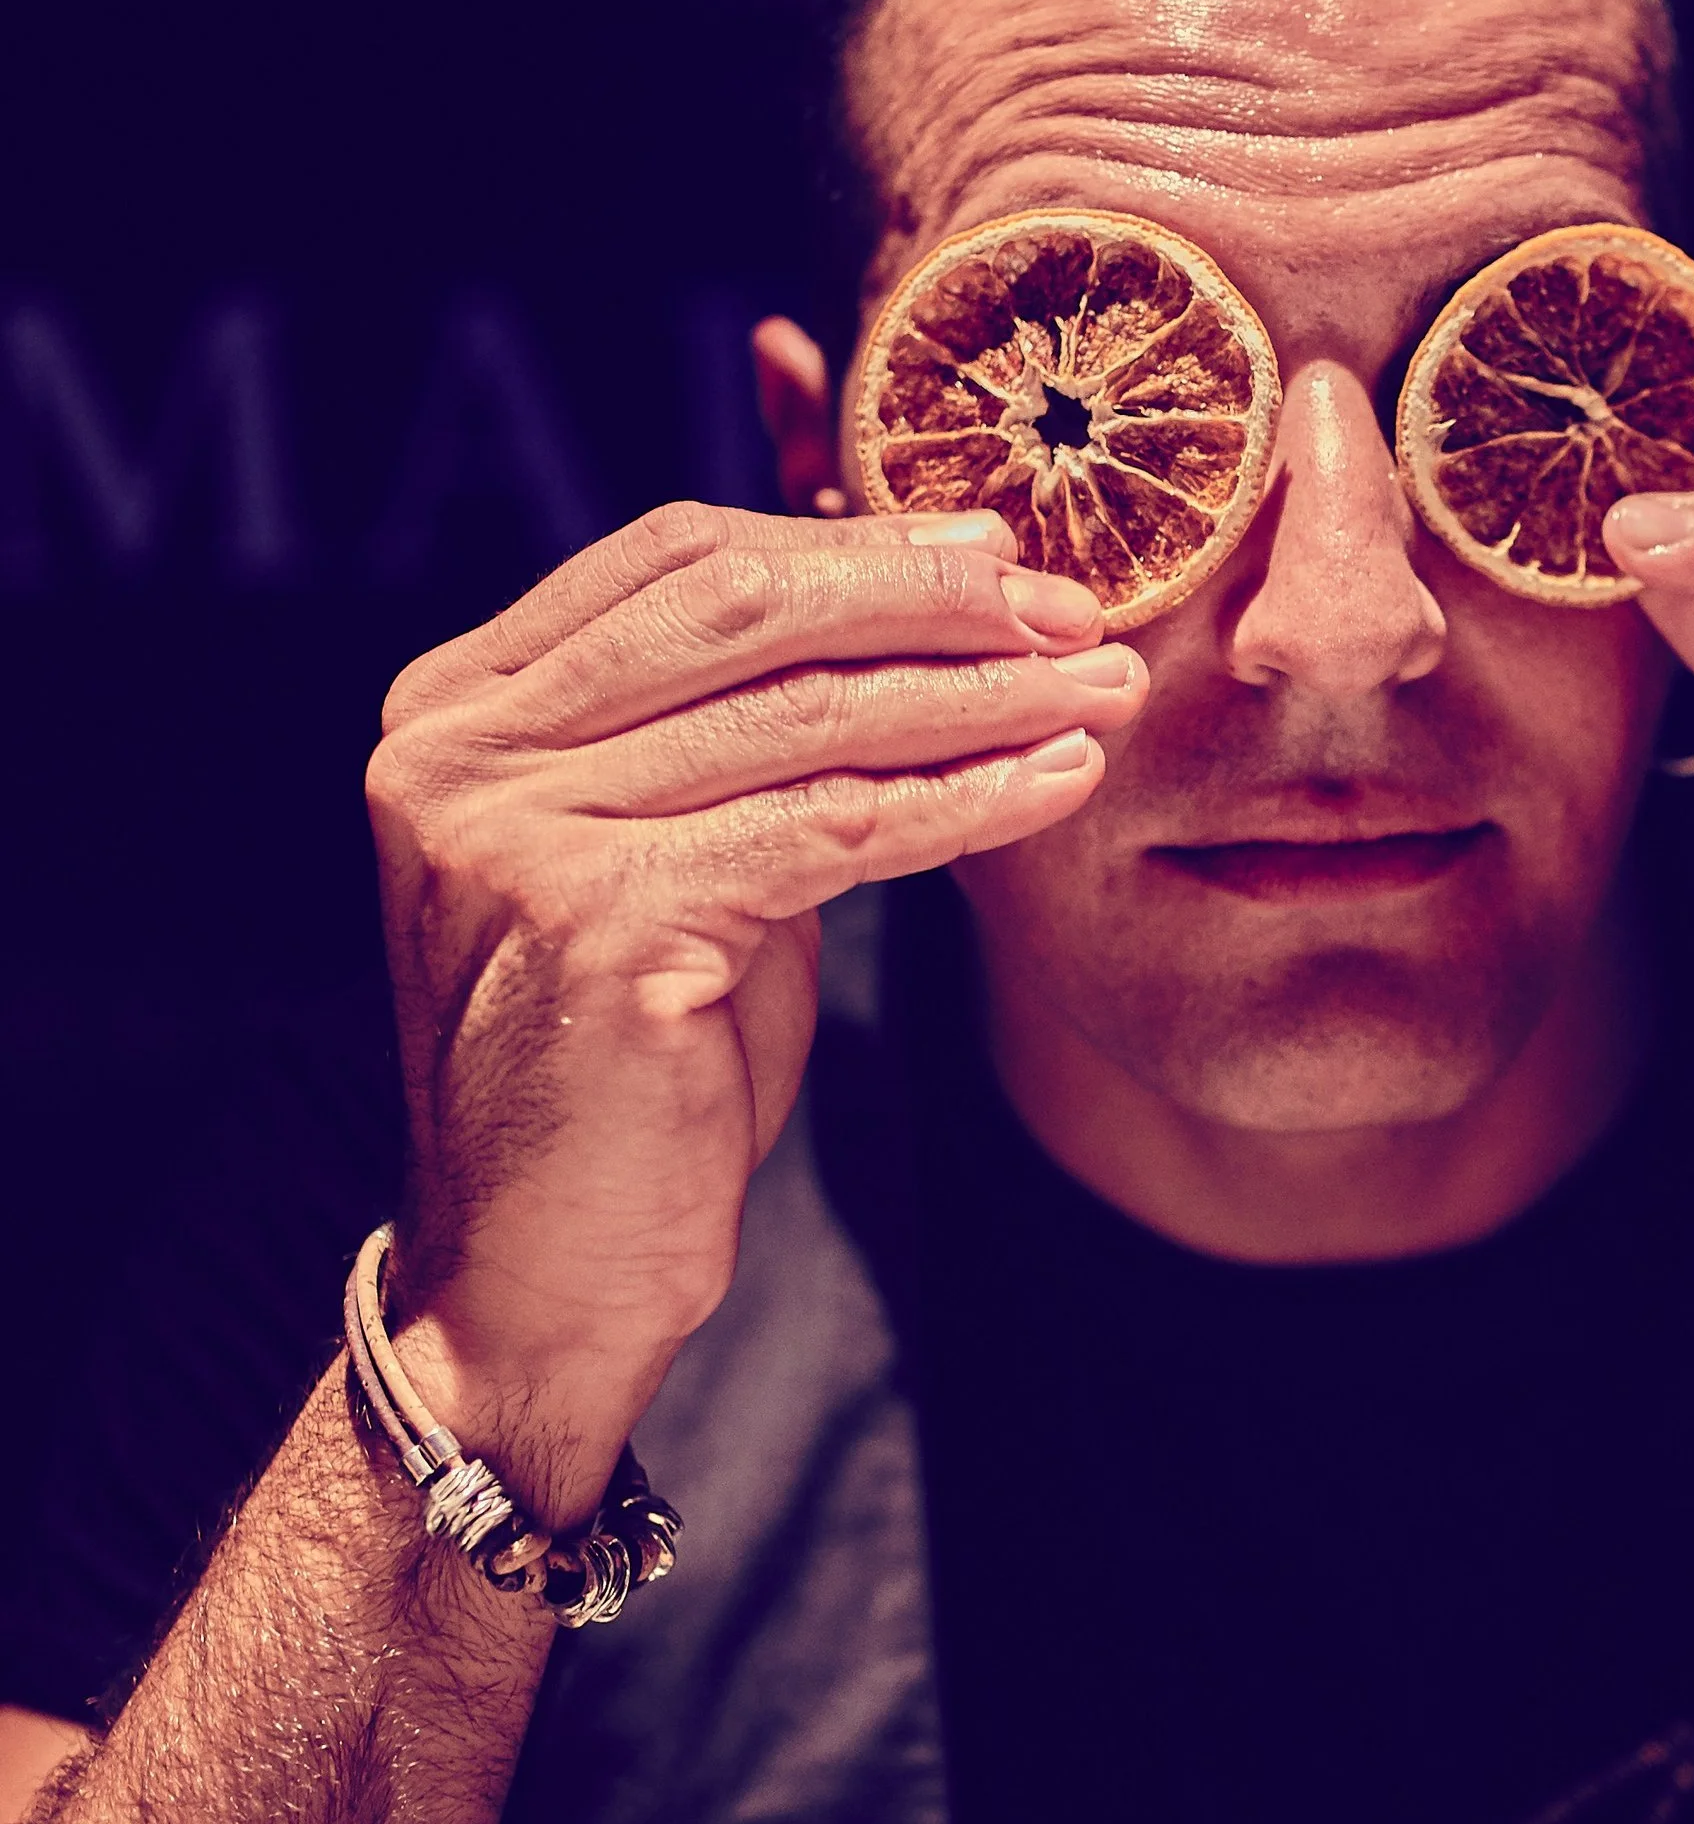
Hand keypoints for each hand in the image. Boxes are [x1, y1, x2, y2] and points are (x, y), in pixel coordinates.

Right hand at [365, 503, 1145, 1517]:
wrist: (544, 1280)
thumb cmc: (632, 1081)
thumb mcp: (674, 866)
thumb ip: (737, 743)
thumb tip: (908, 608)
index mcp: (459, 711)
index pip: (672, 561)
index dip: (846, 543)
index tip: (995, 554)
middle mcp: (463, 754)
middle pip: (738, 608)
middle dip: (925, 599)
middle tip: (1073, 607)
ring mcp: (521, 835)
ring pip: (803, 718)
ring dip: (980, 696)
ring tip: (1103, 687)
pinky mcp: (605, 926)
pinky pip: (831, 831)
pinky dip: (963, 800)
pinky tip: (1059, 782)